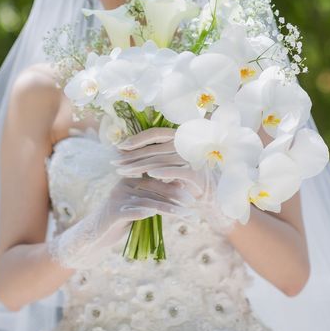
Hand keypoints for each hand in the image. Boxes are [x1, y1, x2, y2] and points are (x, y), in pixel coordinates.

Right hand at [46, 175, 195, 268]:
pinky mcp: (113, 211)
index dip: (176, 183)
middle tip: (195, 203)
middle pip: (156, 187)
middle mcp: (124, 183)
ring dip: (171, 208)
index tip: (195, 191)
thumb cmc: (121, 222)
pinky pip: (134, 210)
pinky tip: (163, 215)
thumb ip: (157, 196)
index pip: (157, 177)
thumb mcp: (141, 207)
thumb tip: (182, 188)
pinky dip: (149, 212)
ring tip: (188, 215)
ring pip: (150, 200)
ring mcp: (118, 196)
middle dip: (177, 196)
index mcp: (131, 177)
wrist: (94, 237)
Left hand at [112, 127, 235, 233]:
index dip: (136, 139)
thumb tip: (126, 150)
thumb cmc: (188, 179)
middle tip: (114, 163)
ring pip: (161, 160)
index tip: (119, 147)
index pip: (155, 133)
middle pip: (153, 148)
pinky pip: (177, 171)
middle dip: (131, 156)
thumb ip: (155, 156)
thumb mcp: (171, 164)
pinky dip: (162, 172)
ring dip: (140, 166)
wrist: (215, 196)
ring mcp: (193, 158)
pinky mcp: (197, 174)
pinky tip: (148, 175)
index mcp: (180, 137)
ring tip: (123, 172)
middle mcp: (187, 144)